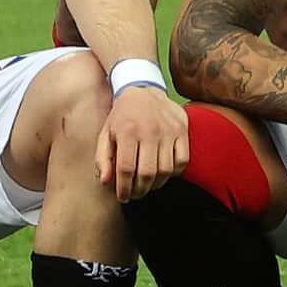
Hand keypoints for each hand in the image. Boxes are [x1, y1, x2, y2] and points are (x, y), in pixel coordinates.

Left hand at [99, 79, 189, 197]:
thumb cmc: (122, 116)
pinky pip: (182, 160)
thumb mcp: (106, 133)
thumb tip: (105, 182)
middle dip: (140, 190)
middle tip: (135, 194)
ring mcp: (169, 130)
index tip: (123, 197)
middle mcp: (150, 130)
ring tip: (147, 185)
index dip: (124, 188)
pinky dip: (173, 172)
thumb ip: (103, 158)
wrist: (144, 89)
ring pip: (165, 170)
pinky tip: (162, 172)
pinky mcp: (182, 130)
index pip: (126, 169)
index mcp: (127, 130)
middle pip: (147, 173)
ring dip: (156, 184)